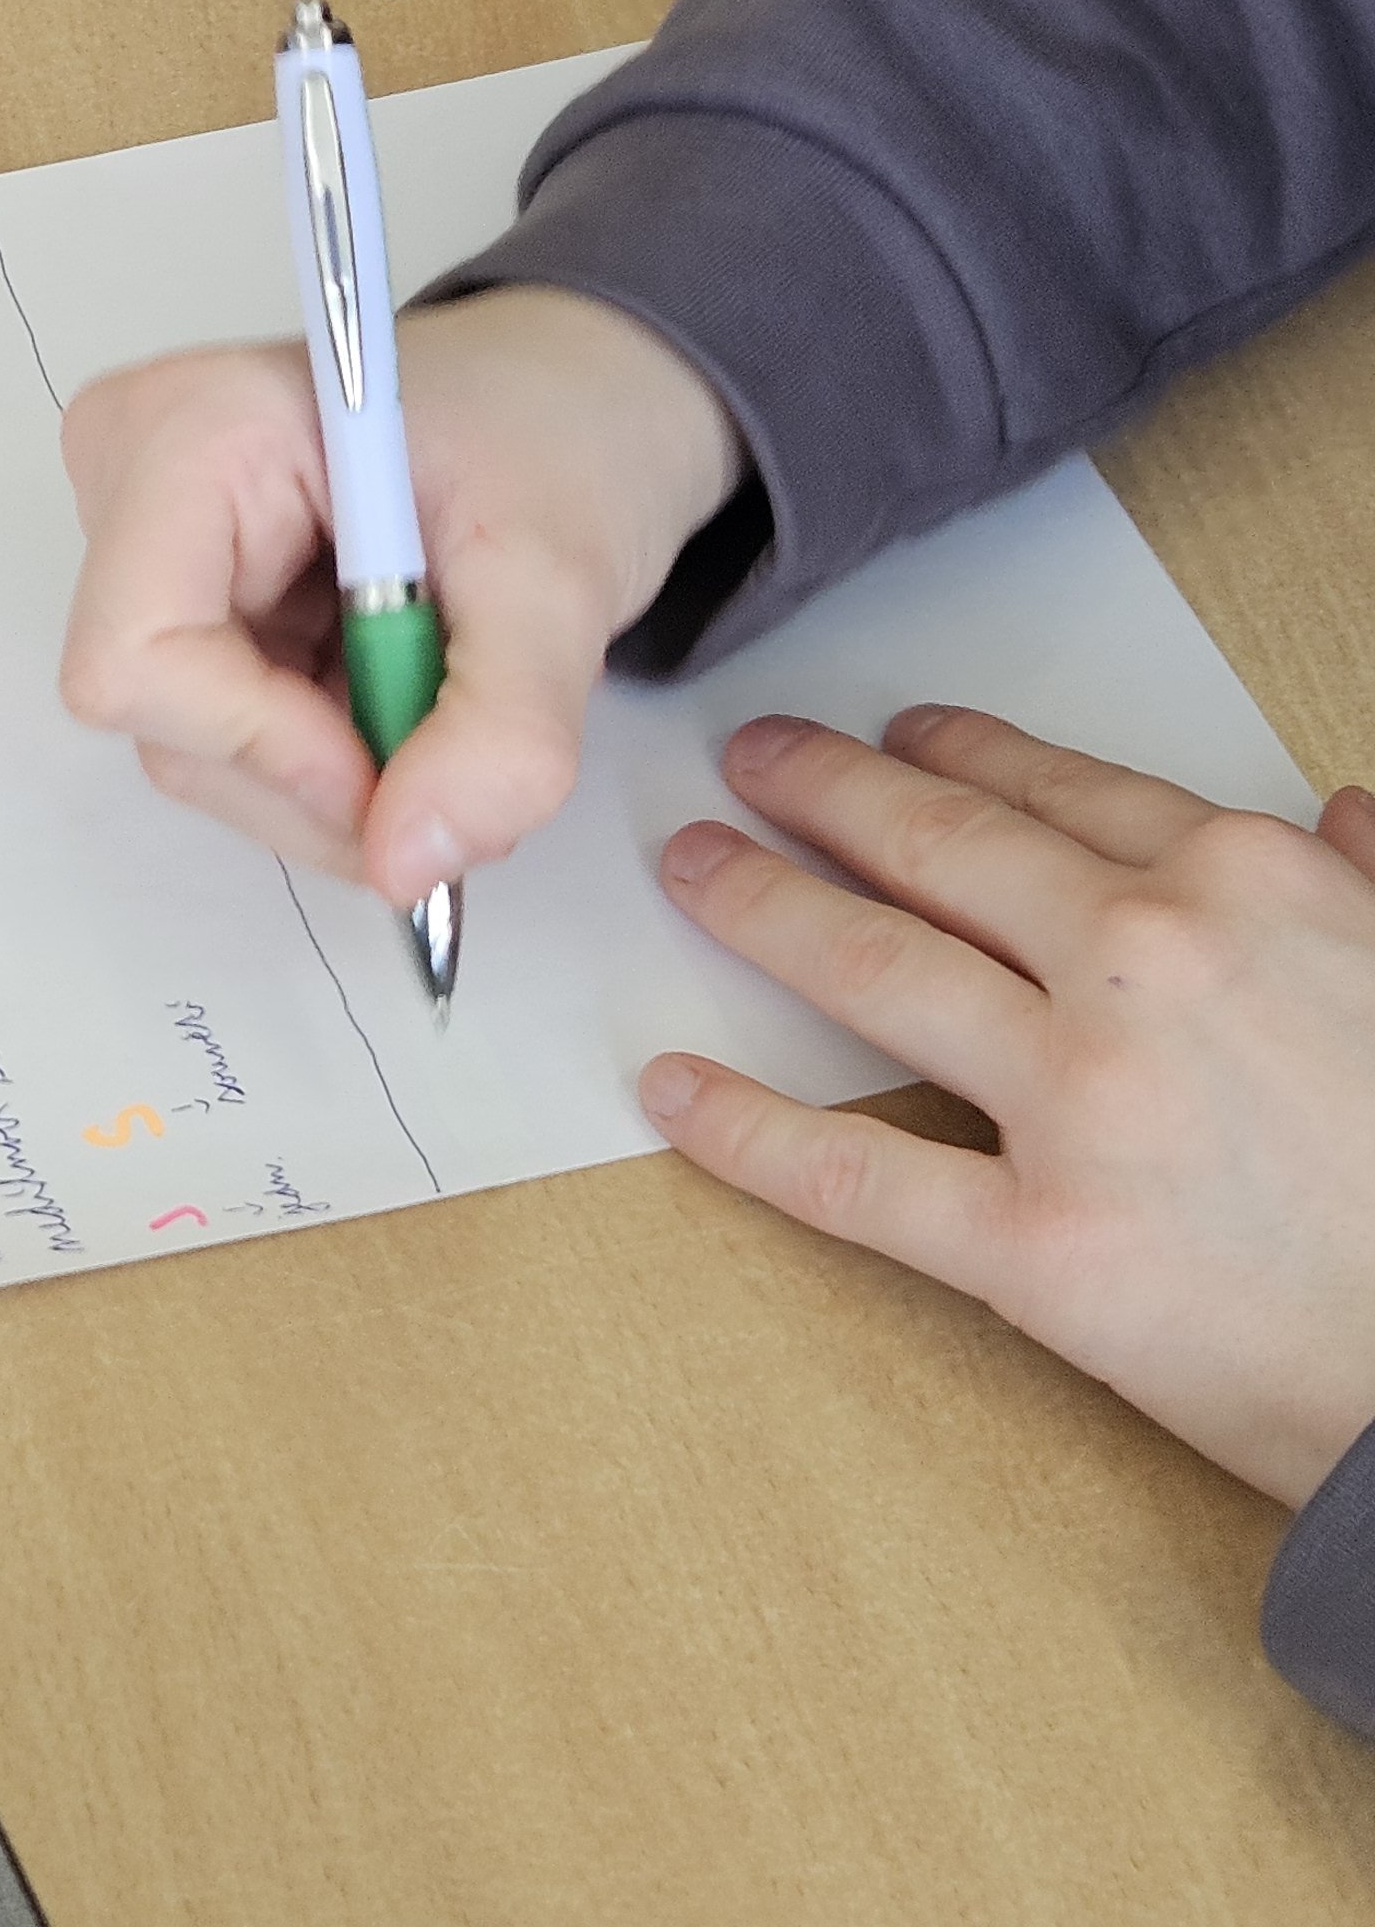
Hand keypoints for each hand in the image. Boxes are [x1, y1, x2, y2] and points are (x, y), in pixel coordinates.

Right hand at [57, 288, 744, 902]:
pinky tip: (394, 689)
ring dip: (335, 777)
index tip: (395, 771)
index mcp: (188, 429)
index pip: (136, 657)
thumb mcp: (558, 577)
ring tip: (438, 696)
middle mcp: (128, 482)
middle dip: (322, 777)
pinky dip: (327, 760)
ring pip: (196, 756)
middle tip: (457, 743)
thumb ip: (500, 728)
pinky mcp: (174, 603)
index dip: (262, 747)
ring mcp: (140, 548)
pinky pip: (225, 746)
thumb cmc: (550, 435)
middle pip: (168, 725)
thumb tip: (408, 867)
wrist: (560, 404)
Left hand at [645, 709, 1374, 1506]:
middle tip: (746, 760)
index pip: (1057, 789)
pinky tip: (675, 1093)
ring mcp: (1079, 1100)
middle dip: (821, 792)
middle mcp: (1141, 962)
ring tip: (692, 867)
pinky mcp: (1041, 1246)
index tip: (895, 735)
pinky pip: (858, 1174)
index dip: (955, 754)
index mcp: (1244, 884)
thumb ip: (1370, 881)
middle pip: (936, 849)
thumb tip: (1341, 809)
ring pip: (870, 969)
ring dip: (760, 905)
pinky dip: (747, 1131)